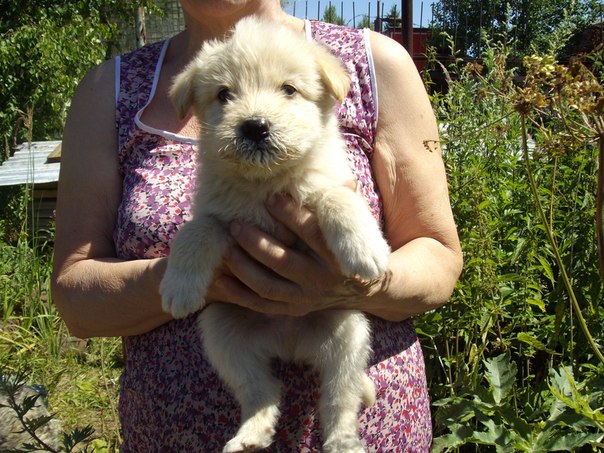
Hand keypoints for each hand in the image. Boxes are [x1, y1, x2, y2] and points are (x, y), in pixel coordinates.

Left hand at [213, 194, 387, 315]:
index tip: (270, 198)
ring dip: (243, 267)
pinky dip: (238, 293)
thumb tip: (347, 183)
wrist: (361, 289)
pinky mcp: (292, 310)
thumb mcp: (354, 229)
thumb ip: (344, 206)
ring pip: (267, 286)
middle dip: (256, 242)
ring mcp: (305, 299)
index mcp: (337, 257)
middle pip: (283, 261)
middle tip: (235, 224)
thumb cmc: (348, 247)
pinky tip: (220, 277)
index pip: (310, 233)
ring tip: (226, 248)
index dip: (289, 214)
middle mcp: (321, 281)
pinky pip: (260, 305)